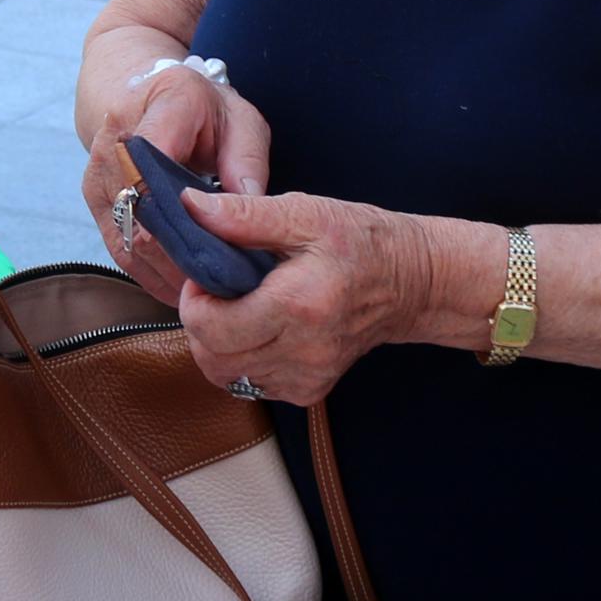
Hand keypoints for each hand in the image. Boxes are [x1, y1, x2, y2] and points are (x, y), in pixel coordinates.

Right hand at [79, 59, 272, 302]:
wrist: (144, 95)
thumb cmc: (203, 110)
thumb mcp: (240, 122)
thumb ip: (247, 161)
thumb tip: (250, 209)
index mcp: (162, 106)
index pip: (163, 159)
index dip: (186, 208)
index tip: (220, 240)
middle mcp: (117, 141)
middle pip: (146, 211)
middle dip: (186, 252)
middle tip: (226, 282)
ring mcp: (99, 174)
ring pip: (131, 238)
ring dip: (170, 271)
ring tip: (209, 293)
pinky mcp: (95, 203)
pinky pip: (122, 250)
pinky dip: (153, 274)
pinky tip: (182, 290)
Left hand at [169, 190, 426, 406]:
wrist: (409, 283)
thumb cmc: (358, 241)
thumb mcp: (305, 212)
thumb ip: (245, 214)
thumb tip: (191, 208)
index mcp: (298, 305)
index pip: (210, 327)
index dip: (194, 301)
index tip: (205, 277)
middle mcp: (303, 351)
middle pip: (212, 358)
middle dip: (200, 324)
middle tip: (216, 293)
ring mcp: (307, 376)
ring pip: (226, 376)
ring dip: (218, 344)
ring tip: (237, 309)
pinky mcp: (309, 391)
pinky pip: (251, 384)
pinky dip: (243, 360)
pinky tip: (260, 330)